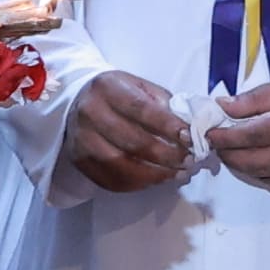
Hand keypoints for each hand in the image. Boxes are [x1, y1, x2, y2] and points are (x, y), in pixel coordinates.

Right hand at [66, 71, 197, 193]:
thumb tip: (189, 128)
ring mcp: (82, 139)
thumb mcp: (140, 86)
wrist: (79, 102)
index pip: (141, 109)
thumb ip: (163, 103)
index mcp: (107, 87)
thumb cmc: (118, 95)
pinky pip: (112, 179)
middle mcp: (90, 112)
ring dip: (155, 174)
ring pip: (122, 165)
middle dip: (167, 155)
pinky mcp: (80, 160)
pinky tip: (156, 179)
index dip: (168, 126)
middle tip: (189, 161)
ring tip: (177, 174)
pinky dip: (139, 183)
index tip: (189, 138)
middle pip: (133, 141)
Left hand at [204, 68, 269, 194]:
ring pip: (268, 176)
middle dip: (230, 155)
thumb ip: (260, 97)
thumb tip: (225, 106)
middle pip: (257, 160)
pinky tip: (253, 164)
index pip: (255, 133)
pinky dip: (263, 175)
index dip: (228, 135)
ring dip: (243, 168)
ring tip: (230, 154)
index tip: (211, 131)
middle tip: (216, 144)